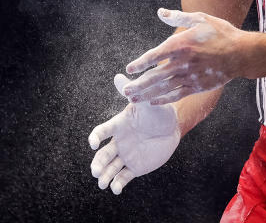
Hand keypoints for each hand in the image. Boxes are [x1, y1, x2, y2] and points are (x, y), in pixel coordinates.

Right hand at [88, 73, 180, 193]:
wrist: (172, 128)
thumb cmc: (159, 112)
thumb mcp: (147, 102)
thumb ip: (134, 92)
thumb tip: (118, 76)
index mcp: (119, 126)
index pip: (102, 131)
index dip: (95, 137)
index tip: (93, 144)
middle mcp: (119, 142)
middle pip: (103, 154)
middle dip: (98, 164)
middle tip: (95, 172)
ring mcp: (126, 155)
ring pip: (110, 168)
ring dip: (104, 176)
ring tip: (103, 184)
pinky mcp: (135, 167)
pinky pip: (123, 177)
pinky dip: (117, 184)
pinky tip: (116, 189)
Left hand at [122, 8, 245, 104]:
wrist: (241, 53)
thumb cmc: (221, 33)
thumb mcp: (200, 19)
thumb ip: (178, 17)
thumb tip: (160, 12)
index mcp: (181, 44)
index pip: (154, 56)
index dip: (140, 63)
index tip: (129, 69)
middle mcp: (182, 62)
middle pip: (155, 76)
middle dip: (138, 85)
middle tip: (125, 90)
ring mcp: (189, 76)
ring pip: (163, 88)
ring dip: (146, 94)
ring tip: (132, 99)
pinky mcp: (197, 86)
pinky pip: (176, 95)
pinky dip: (164, 99)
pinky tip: (153, 102)